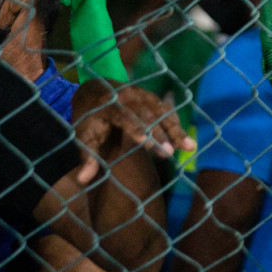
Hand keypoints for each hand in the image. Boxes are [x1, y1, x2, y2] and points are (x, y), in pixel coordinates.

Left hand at [72, 81, 192, 184]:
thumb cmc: (90, 120)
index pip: (123, 115)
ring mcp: (143, 95)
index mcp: (107, 104)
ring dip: (175, 129)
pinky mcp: (153, 98)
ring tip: (189, 147)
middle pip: (146, 114)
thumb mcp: (84, 137)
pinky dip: (176, 126)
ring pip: (162, 112)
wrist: (95, 91)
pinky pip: (167, 111)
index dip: (134, 127)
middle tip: (168, 153)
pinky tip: (185, 141)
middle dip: (159, 134)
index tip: (143, 141)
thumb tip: (82, 180)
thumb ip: (87, 157)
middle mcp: (127, 95)